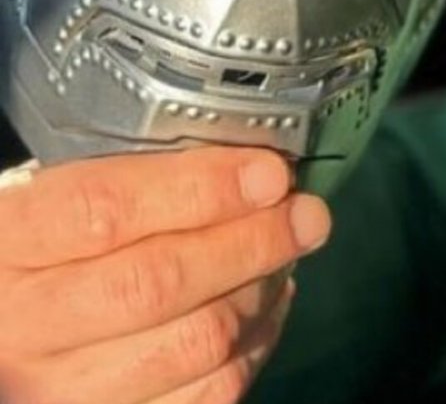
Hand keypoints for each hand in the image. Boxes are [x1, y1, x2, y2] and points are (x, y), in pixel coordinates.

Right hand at [0, 145, 330, 403]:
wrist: (9, 332)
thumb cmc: (50, 250)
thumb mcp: (66, 199)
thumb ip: (144, 181)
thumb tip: (256, 172)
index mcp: (12, 243)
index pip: (106, 211)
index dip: (201, 189)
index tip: (270, 174)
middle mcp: (24, 328)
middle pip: (158, 284)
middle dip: (252, 243)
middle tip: (308, 216)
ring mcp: (59, 394)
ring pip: (193, 344)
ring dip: (260, 293)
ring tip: (285, 257)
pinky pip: (206, 395)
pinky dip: (253, 346)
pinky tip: (263, 308)